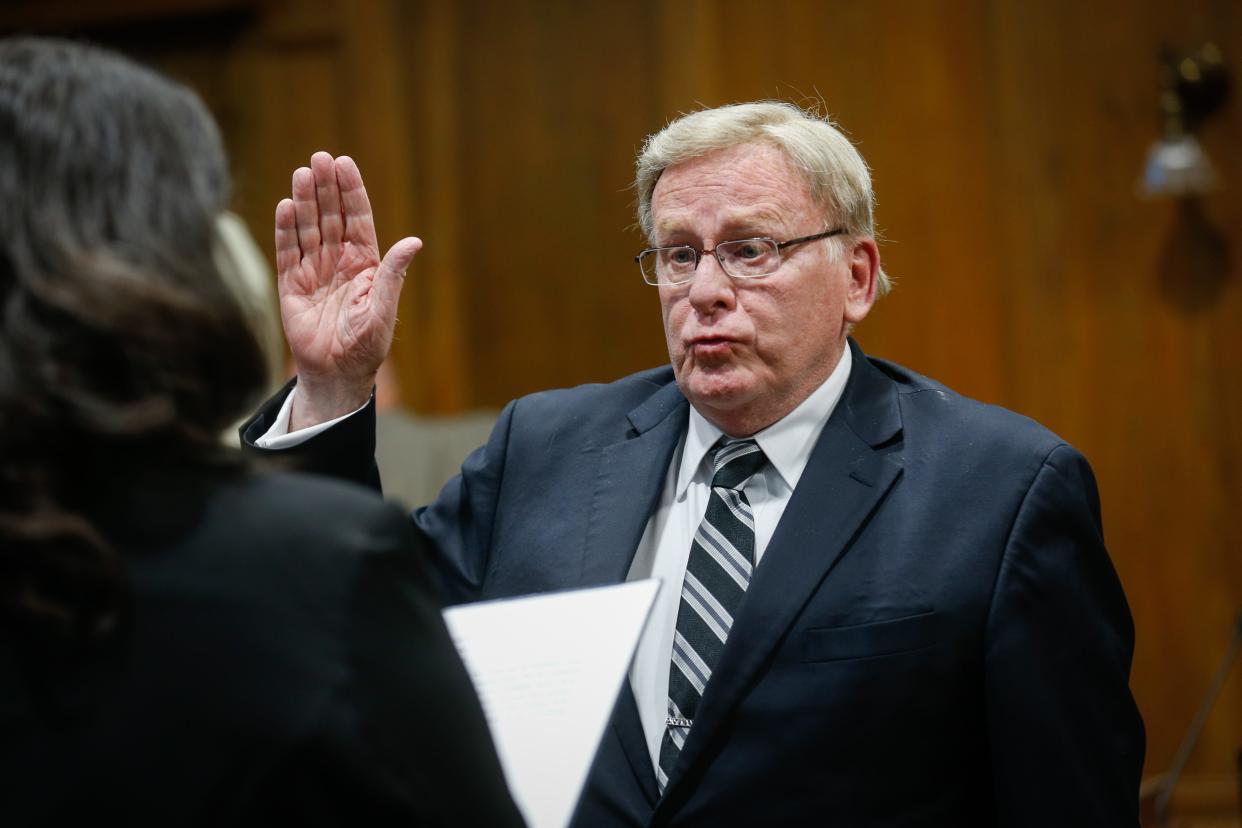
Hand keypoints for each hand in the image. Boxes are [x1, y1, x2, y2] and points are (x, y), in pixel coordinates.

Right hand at [276, 152, 421, 429]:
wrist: (337, 373)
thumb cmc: (367, 345)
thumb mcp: (385, 309)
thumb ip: (393, 274)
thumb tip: (414, 242)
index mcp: (365, 264)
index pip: (357, 219)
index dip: (352, 192)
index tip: (345, 163)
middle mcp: (339, 262)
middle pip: (331, 216)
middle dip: (326, 187)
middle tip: (320, 158)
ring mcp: (314, 271)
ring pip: (308, 228)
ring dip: (305, 201)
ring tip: (302, 173)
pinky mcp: (291, 285)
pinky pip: (287, 252)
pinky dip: (286, 230)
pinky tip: (286, 206)